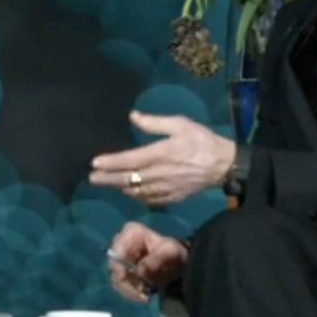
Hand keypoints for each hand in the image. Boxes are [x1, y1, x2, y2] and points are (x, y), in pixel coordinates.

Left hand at [88, 113, 236, 205]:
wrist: (224, 165)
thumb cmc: (201, 141)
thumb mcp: (180, 124)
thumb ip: (154, 123)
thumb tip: (133, 117)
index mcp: (160, 154)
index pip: (129, 160)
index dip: (111, 163)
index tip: (95, 163)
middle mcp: (159, 174)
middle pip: (128, 179)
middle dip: (107, 179)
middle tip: (92, 178)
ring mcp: (165, 188)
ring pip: (136, 191)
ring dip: (120, 187)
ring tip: (107, 183)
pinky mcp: (172, 197)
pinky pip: (149, 200)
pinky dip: (136, 196)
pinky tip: (130, 192)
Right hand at [105, 222, 190, 302]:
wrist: (178, 263)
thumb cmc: (173, 252)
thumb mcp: (169, 252)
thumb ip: (155, 260)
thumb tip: (139, 272)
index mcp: (131, 233)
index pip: (117, 249)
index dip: (119, 266)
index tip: (126, 279)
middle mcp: (121, 244)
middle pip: (114, 266)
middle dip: (127, 282)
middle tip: (143, 293)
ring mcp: (120, 259)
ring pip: (116, 278)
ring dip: (130, 290)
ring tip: (146, 297)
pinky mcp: (122, 272)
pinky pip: (120, 285)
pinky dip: (131, 293)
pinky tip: (144, 296)